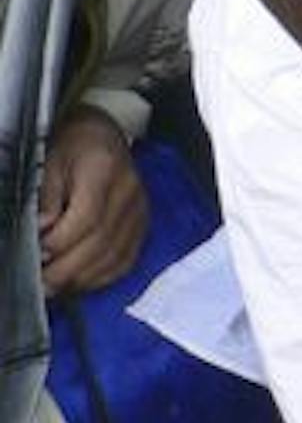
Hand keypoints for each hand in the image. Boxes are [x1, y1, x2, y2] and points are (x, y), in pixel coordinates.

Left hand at [39, 110, 148, 296]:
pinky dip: (103, 276)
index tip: (36, 254)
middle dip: (67, 269)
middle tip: (41, 284)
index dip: (60, 242)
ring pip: (115, 256)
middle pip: (101, 242)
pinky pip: (127, 260)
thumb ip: (47, 197)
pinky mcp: (143, 224)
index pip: (86, 218)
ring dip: (83, 278)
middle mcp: (129, 192)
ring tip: (56, 286)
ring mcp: (140, 210)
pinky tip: (81, 281)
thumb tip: (43, 231)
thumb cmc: (74, 147)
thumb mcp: (50, 163)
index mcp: (104, 169)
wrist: (104, 135)